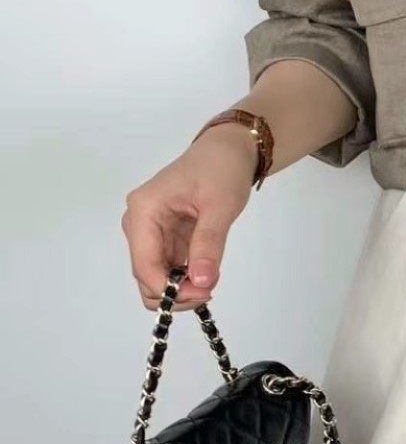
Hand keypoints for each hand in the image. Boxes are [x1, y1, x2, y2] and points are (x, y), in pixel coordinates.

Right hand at [121, 127, 256, 311]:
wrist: (228, 150)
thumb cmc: (222, 169)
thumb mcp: (221, 205)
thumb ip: (209, 243)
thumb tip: (201, 282)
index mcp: (143, 210)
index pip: (144, 265)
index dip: (169, 289)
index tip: (203, 294)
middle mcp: (139, 223)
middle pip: (145, 275)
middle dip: (174, 292)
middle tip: (209, 290)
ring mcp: (150, 231)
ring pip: (155, 276)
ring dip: (180, 287)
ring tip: (211, 280)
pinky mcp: (164, 237)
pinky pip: (168, 267)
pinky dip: (185, 277)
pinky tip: (206, 273)